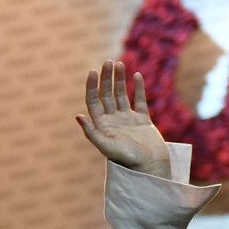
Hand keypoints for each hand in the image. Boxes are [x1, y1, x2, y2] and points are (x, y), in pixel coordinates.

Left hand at [76, 60, 171, 178]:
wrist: (150, 166)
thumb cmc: (127, 159)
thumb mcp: (106, 146)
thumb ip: (91, 132)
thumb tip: (78, 116)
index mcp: (102, 126)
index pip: (93, 102)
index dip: (91, 86)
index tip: (93, 71)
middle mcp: (113, 121)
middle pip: (106, 95)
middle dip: (106, 78)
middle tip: (108, 62)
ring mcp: (127, 120)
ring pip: (121, 95)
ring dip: (119, 80)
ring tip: (119, 64)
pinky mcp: (142, 120)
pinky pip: (139, 100)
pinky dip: (138, 88)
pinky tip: (136, 75)